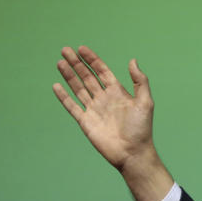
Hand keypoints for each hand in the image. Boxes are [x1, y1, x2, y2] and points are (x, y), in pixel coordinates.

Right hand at [53, 46, 172, 200]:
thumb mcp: (145, 102)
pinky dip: (64, 97)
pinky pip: (72, 106)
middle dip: (77, 63)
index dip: (92, 60)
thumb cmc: (141, 129)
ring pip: (78, 88)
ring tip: (60, 62)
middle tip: (65, 50)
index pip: (102, 72)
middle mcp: (104, 99)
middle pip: (87, 77)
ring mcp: (94, 110)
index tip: (82, 48)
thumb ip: (140, 81)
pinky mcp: (86, 122)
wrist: (133, 152)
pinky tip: (56, 85)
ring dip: (69, 75)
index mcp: (118, 93)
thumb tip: (133, 61)